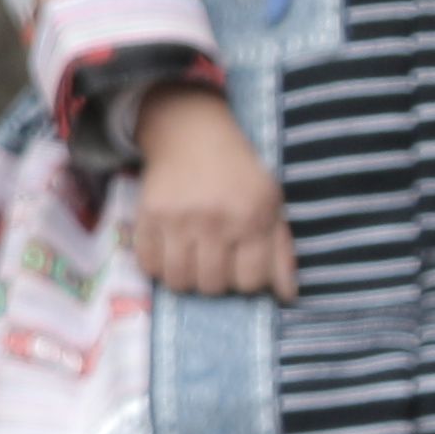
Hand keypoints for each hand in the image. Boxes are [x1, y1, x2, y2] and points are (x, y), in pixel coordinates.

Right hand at [132, 82, 295, 299]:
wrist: (193, 137)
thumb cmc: (240, 175)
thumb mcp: (272, 206)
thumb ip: (281, 252)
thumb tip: (287, 296)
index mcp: (251, 219)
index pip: (250, 280)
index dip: (247, 283)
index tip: (242, 269)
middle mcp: (214, 222)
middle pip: (212, 284)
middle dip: (216, 283)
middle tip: (215, 267)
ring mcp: (177, 220)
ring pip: (178, 279)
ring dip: (186, 280)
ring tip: (191, 266)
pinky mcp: (147, 215)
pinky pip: (147, 262)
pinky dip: (157, 268)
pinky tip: (167, 257)